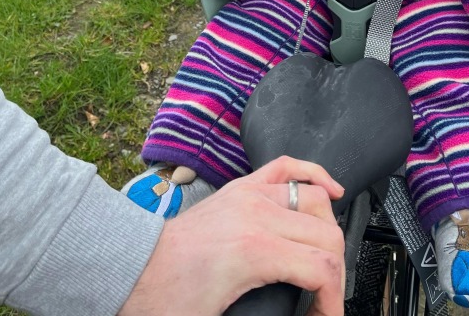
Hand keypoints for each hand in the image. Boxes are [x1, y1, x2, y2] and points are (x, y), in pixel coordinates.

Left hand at [119, 156, 345, 315]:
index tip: (326, 315)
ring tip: (326, 259)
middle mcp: (257, 214)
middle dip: (336, 271)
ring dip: (329, 231)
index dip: (334, 300)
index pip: (322, 268)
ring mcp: (250, 195)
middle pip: (326, 235)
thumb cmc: (167, 299)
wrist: (133, 271)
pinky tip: (331, 190)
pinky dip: (314, 175)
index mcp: (254, 251)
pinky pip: (287, 167)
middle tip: (324, 297)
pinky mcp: (241, 187)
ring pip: (315, 200)